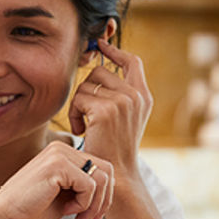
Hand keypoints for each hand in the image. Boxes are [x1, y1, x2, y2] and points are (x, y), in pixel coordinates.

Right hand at [0, 141, 113, 218]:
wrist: (4, 216)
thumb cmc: (32, 209)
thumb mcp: (66, 196)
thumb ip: (85, 188)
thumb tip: (112, 190)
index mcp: (63, 152)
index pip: (101, 167)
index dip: (104, 194)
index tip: (91, 215)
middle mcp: (62, 148)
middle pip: (107, 170)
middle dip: (104, 200)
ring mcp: (60, 154)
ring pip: (102, 178)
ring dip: (94, 204)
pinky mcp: (58, 165)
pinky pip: (90, 185)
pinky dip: (83, 204)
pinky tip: (67, 212)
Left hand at [68, 39, 152, 181]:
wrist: (118, 174)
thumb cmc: (114, 147)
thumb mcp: (124, 118)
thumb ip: (118, 94)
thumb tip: (99, 68)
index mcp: (143, 96)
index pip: (132, 61)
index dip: (115, 51)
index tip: (100, 45)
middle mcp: (136, 95)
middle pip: (100, 71)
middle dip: (86, 90)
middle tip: (85, 114)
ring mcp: (123, 101)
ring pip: (87, 84)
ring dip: (78, 104)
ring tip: (84, 125)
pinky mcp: (106, 110)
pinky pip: (79, 98)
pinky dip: (74, 114)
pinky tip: (81, 131)